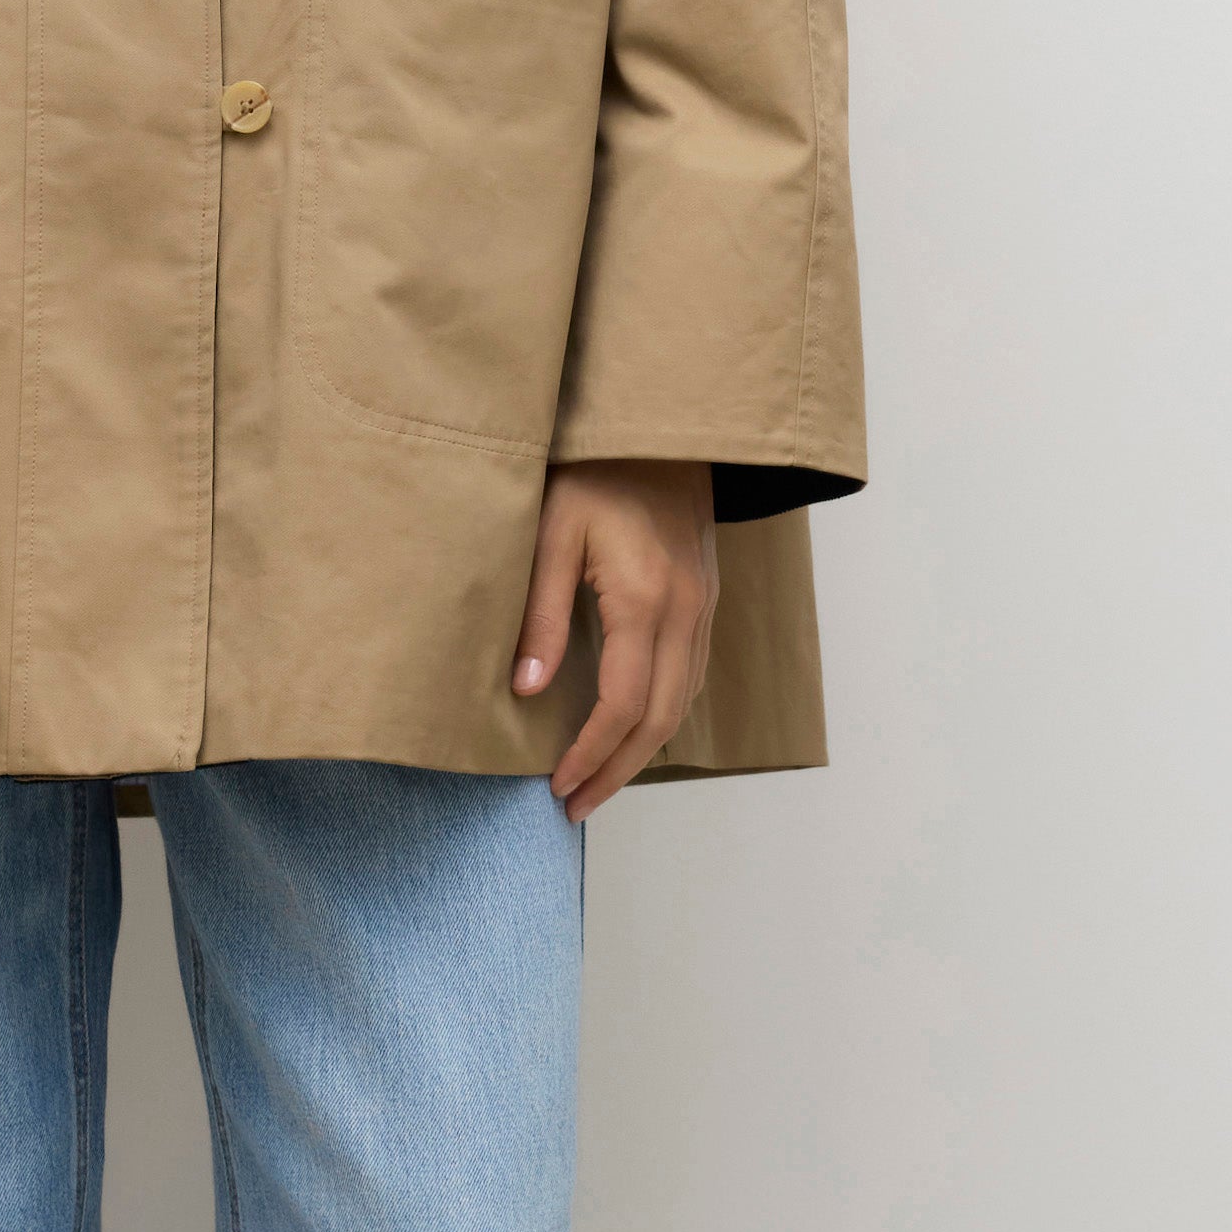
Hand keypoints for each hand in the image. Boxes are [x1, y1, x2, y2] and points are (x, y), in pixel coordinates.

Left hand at [512, 460, 718, 815]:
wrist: (661, 425)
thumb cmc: (594, 470)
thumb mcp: (549, 534)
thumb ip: (540, 615)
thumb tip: (525, 691)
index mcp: (643, 599)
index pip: (623, 705)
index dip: (591, 755)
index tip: (557, 787)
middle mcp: (685, 611)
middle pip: (662, 720)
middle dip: (618, 771)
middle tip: (575, 805)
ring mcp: (703, 606)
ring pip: (684, 703)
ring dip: (643, 751)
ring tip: (598, 779)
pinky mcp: (706, 598)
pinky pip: (692, 675)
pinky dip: (664, 715)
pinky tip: (632, 729)